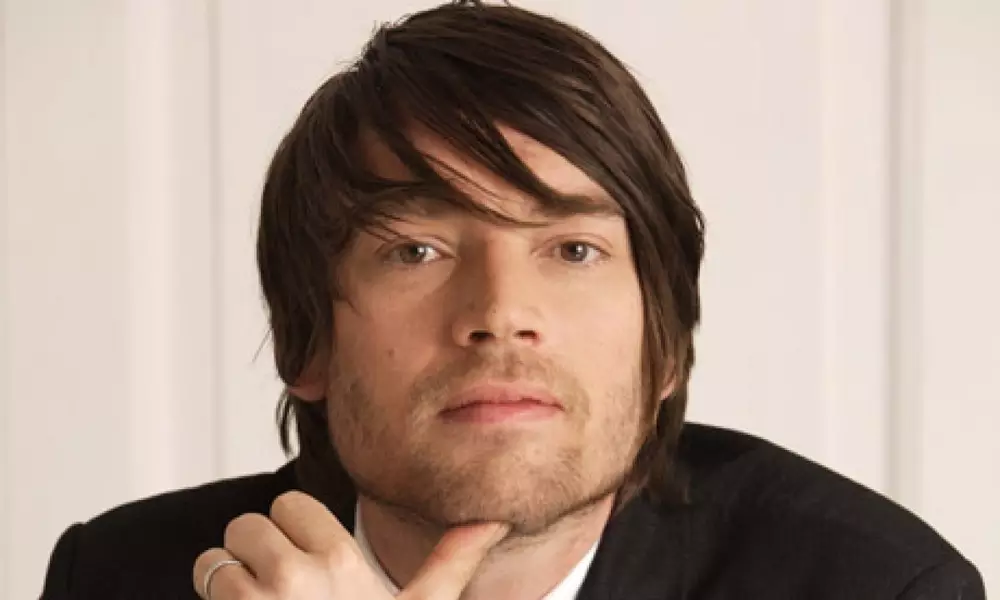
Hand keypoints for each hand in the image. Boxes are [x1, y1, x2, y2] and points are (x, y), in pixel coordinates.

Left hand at [193, 491, 508, 599]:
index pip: (288, 504)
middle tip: (280, 592)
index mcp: (339, 561)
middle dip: (254, 553)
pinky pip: (202, 592)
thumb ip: (451, 562)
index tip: (309, 564)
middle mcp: (292, 576)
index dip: (294, 532)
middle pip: (245, 525)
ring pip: (214, 562)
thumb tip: (494, 520)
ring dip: (227, 583)